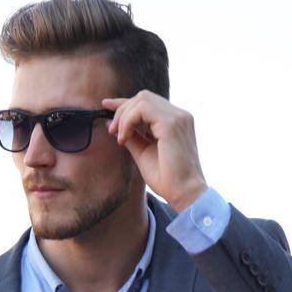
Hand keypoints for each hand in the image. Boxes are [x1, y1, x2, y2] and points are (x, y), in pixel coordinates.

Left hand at [101, 90, 207, 210]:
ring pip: (142, 99)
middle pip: (143, 97)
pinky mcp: (171, 123)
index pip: (147, 103)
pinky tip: (124, 138)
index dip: (125, 103)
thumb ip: (132, 137)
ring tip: (119, 138)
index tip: (106, 106)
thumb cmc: (168, 180)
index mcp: (174, 121)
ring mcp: (177, 117)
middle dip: (122, 110)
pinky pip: (142, 109)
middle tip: (112, 131)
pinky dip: (128, 121)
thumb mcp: (144, 154)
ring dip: (124, 116)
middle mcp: (178, 115)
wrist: (185, 194)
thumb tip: (112, 126)